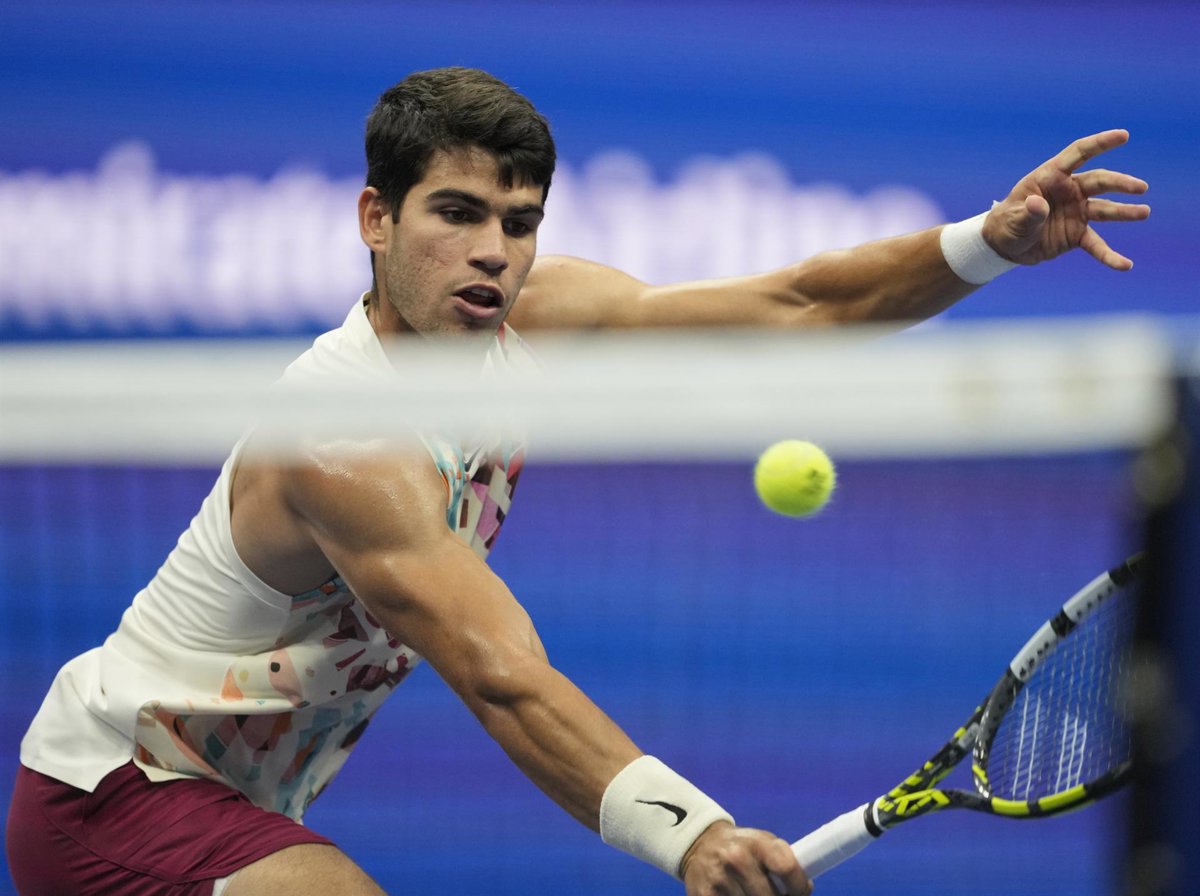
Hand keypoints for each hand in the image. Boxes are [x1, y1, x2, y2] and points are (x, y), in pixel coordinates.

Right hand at [680, 821, 811, 895]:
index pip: (787, 868)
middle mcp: (737, 859)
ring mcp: (720, 880)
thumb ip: (784, 861)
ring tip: (754, 893)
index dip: (799, 887)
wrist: (699, 844)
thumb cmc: (741, 846)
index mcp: (756, 843)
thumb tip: (805, 889)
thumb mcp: (763, 842)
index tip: (800, 893)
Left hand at [982, 129, 1149, 269]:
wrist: (1004, 246)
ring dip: (1124, 212)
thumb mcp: (1012, 219)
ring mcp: (1076, 212)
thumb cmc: (1005, 224)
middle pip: (1099, 181)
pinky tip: (1125, 265)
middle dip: (1120, 184)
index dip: (1100, 143)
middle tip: (1140, 188)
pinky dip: (1109, 255)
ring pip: (1105, 210)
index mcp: (1051, 177)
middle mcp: (1069, 191)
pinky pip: (1097, 244)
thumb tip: (1037, 204)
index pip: (1079, 154)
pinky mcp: (1077, 234)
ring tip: (1144, 213)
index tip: (1123, 135)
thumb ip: (1028, 213)